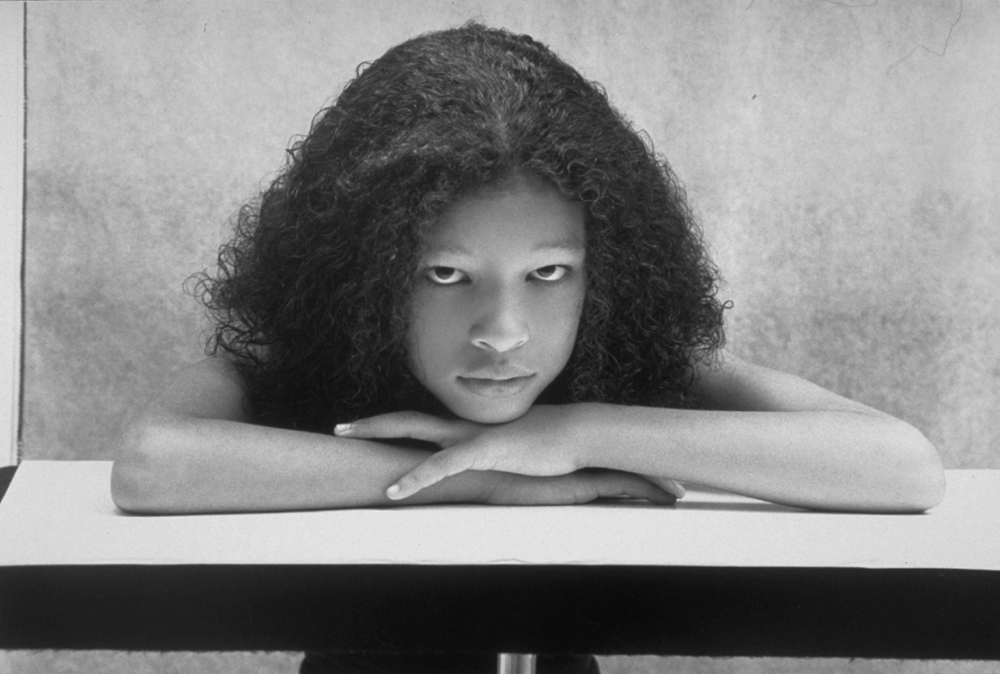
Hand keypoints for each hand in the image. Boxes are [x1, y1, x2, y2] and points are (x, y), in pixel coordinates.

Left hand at [334, 406, 684, 501]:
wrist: (578, 434)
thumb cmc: (553, 445)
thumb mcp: (518, 453)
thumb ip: (500, 457)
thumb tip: (497, 464)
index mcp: (469, 429)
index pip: (424, 424)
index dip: (397, 428)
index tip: (371, 432)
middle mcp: (463, 428)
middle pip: (407, 419)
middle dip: (371, 424)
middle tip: (340, 428)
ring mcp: (470, 437)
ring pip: (413, 430)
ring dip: (377, 434)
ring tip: (345, 436)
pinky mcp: (482, 452)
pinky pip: (440, 465)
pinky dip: (414, 478)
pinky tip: (394, 492)